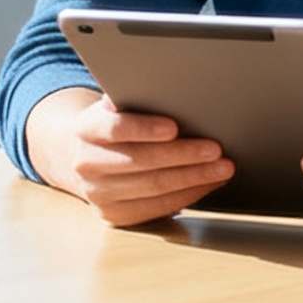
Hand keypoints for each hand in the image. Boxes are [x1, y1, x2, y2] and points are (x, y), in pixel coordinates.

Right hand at [25, 87, 232, 226]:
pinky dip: (188, 195)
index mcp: (86, 129)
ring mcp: (98, 194)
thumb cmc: (112, 126)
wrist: (80, 156)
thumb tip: (166, 86)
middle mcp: (87, 163)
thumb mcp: (114, 106)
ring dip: (194, 177)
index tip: (174, 127)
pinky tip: (207, 184)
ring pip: (153, 187)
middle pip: (140, 161)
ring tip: (222, 168)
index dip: (144, 128)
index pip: (114, 128)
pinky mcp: (114, 215)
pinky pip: (157, 208)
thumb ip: (133, 97)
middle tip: (215, 149)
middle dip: (183, 155)